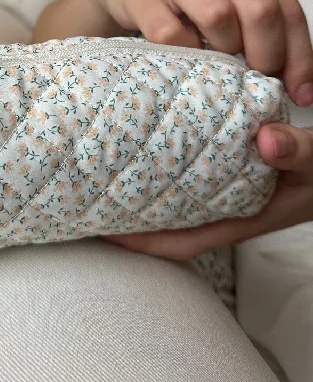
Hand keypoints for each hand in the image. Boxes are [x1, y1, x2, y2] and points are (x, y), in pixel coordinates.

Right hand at [86, 0, 312, 106]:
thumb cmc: (182, 0)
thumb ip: (259, 24)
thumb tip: (297, 80)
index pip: (286, 6)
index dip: (299, 55)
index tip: (300, 93)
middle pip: (259, 8)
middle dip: (268, 55)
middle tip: (259, 81)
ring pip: (219, 16)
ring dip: (224, 51)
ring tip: (218, 63)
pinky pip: (172, 34)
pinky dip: (185, 54)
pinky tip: (184, 56)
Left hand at [102, 123, 312, 259]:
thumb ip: (300, 152)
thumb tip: (266, 139)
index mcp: (246, 216)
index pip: (184, 240)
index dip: (142, 242)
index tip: (103, 232)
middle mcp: (233, 207)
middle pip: (171, 224)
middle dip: (133, 218)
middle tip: (89, 198)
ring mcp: (233, 190)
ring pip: (180, 201)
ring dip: (149, 191)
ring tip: (109, 172)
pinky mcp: (237, 171)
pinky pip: (195, 175)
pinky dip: (171, 167)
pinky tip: (155, 146)